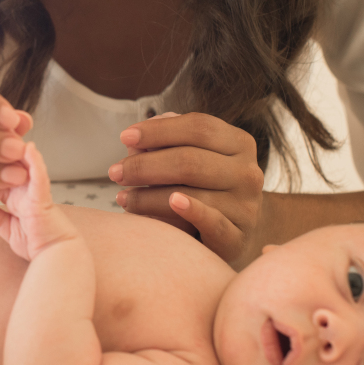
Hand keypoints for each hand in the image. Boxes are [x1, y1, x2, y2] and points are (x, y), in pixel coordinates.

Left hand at [0, 142, 77, 260]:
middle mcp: (24, 190)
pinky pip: (39, 176)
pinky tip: (29, 149)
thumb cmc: (38, 244)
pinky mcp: (43, 197)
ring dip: (13, 151)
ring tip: (4, 136)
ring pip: (23, 164)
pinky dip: (35, 162)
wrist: (58, 257)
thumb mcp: (5, 229)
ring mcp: (34, 191)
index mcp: (15, 195)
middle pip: (7, 165)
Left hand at [109, 112, 263, 265]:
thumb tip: (136, 140)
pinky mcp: (239, 237)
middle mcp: (248, 172)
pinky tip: (170, 203)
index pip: (198, 127)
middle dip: (145, 165)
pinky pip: (214, 222)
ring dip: (149, 196)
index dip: (159, 130)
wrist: (234, 231)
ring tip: (123, 197)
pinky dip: (191, 211)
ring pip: (194, 193)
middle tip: (115, 173)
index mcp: (239, 143)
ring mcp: (247, 206)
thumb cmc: (202, 187)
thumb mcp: (191, 157)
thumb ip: (167, 143)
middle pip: (191, 160)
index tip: (124, 137)